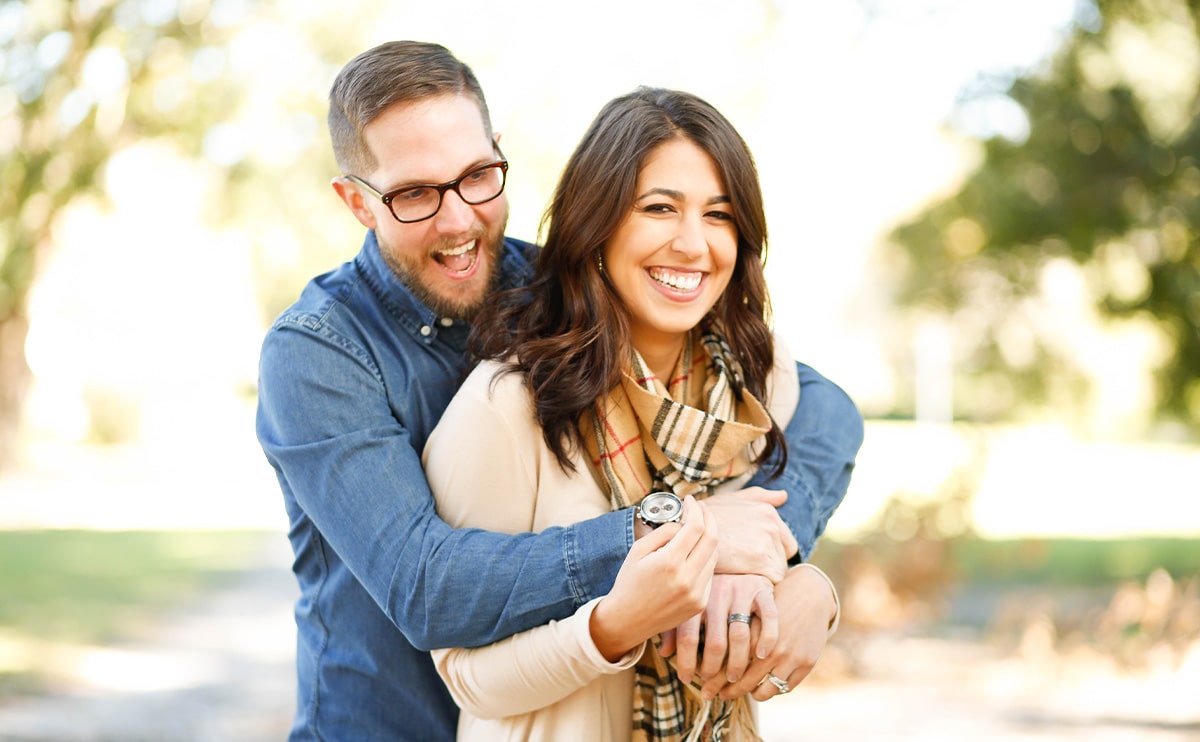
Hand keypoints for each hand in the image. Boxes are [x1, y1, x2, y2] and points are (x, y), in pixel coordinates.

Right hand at [590, 496, 717, 661]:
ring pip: (713, 556)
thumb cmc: (629, 582)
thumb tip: (683, 523)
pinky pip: (709, 574)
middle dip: (709, 518)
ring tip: (694, 532)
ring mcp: (696, 593)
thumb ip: (663, 532)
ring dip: (707, 539)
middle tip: (701, 508)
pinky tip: (692, 556)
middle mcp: (687, 579)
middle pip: (712, 539)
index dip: (696, 509)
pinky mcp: (700, 604)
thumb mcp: (638, 550)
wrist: (626, 621)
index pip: (695, 527)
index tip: (690, 500)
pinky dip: (704, 559)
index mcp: (669, 562)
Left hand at [665, 574, 775, 690]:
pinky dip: (766, 639)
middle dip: (712, 668)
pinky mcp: (763, 591)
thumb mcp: (689, 604)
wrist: (740, 558)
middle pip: (715, 641)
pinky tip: (760, 655)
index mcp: (696, 597)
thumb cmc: (710, 592)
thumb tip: (663, 653)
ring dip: (737, 662)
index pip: (687, 636)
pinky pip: (768, 618)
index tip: (685, 679)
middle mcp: (718, 593)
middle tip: (711, 685)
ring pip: (740, 636)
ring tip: (733, 678)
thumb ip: (676, 627)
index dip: (685, 661)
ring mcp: (742, 591)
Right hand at [704, 488, 798, 581]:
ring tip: (742, 572)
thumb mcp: (732, 499)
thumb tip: (784, 496)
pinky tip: (743, 579)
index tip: (753, 557)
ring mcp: (767, 542)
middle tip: (747, 566)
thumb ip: (760, 497)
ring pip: (778, 570)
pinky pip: (773, 580)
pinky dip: (760, 584)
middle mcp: (772, 525)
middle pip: (784, 557)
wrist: (685, 531)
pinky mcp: (760, 560)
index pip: (786, 542)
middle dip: (770, 564)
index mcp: (768, 512)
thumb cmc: (706, 517)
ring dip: (764, 574)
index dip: (772, 552)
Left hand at [715, 563, 836, 701]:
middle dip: (728, 691)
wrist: (809, 593)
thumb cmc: (770, 600)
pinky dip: (772, 691)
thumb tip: (687, 653)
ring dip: (752, 694)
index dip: (714, 677)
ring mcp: (790, 656)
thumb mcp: (747, 609)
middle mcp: (771, 646)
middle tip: (716, 696)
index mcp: (752, 631)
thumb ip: (726, 630)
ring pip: (765, 689)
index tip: (704, 685)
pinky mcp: (806, 662)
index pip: (728, 663)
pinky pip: (785, 687)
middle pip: (744, 679)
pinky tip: (762, 687)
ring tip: (740, 692)